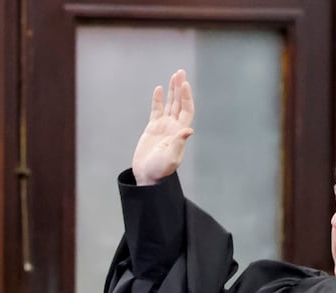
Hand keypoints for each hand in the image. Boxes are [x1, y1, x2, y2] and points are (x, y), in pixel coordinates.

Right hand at [131, 69, 194, 185]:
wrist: (147, 176)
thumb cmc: (160, 170)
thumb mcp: (171, 159)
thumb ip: (179, 144)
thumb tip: (188, 130)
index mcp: (180, 132)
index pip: (186, 110)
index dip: (186, 97)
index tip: (184, 84)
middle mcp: (174, 126)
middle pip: (179, 103)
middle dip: (180, 88)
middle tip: (180, 72)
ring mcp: (163, 126)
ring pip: (170, 104)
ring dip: (172, 90)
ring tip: (174, 75)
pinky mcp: (152, 128)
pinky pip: (156, 110)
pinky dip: (157, 100)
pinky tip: (158, 89)